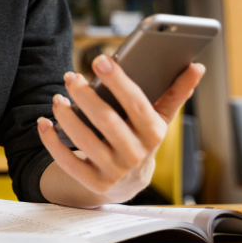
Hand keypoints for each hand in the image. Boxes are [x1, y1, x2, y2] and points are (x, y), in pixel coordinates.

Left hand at [36, 55, 204, 203]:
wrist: (129, 182)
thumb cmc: (141, 138)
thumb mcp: (159, 118)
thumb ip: (176, 92)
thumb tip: (197, 66)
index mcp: (154, 133)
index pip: (137, 104)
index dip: (119, 81)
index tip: (100, 60)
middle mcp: (135, 154)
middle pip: (107, 120)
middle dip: (85, 95)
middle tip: (70, 76)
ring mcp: (114, 171)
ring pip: (84, 140)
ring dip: (66, 116)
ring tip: (57, 98)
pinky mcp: (93, 183)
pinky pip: (67, 161)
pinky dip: (52, 141)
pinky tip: (44, 122)